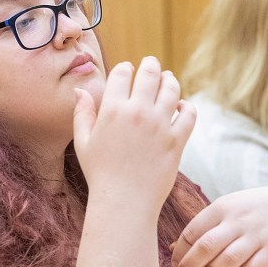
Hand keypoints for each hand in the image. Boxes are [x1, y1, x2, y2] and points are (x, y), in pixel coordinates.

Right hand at [73, 56, 196, 215]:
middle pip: (149, 73)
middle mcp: (137, 113)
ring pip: (172, 88)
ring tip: (167, 80)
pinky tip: (180, 107)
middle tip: (151, 64)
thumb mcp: (84, 142)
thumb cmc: (100, 174)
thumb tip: (79, 90)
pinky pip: (189, 113)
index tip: (128, 70)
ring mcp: (159, 126)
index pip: (122, 73)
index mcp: (112, 110)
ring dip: (170, 80)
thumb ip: (82, 113)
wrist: (124, 202)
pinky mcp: (176, 140)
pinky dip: (186, 106)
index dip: (125, 68)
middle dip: (150, 64)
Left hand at [171, 185, 267, 266]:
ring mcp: (257, 235)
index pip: (192, 231)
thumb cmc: (253, 210)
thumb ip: (204, 226)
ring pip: (226, 261)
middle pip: (206, 247)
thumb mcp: (229, 208)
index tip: (175, 262)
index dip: (180, 251)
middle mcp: (239, 220)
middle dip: (189, 265)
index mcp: (223, 207)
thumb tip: (174, 248)